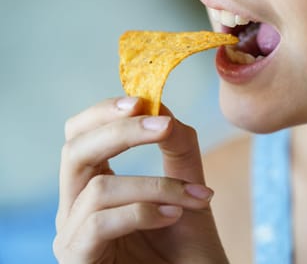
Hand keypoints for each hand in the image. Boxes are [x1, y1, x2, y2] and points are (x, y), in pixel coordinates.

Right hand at [53, 97, 227, 263]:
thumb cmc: (187, 246)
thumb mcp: (186, 186)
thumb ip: (177, 148)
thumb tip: (162, 106)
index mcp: (93, 184)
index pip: (80, 135)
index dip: (105, 112)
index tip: (143, 100)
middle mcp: (75, 207)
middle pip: (75, 151)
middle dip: (122, 132)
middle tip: (163, 126)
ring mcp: (72, 236)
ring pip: (98, 188)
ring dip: (155, 185)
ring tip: (193, 196)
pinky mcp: (77, 259)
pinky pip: (101, 222)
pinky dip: (144, 212)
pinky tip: (174, 215)